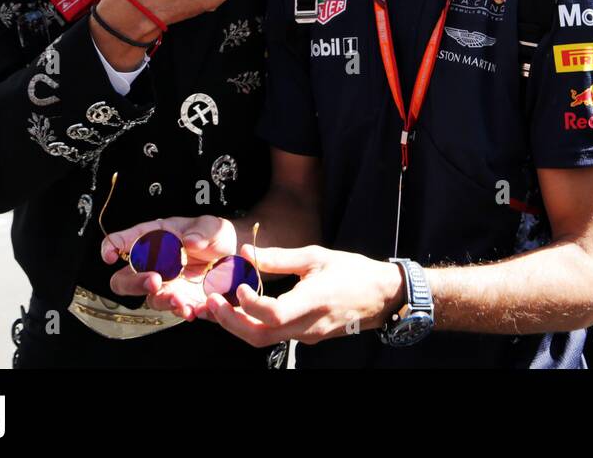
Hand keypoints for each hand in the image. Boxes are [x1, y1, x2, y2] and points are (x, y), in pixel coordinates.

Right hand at [101, 214, 239, 319]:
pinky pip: (174, 310)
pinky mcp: (181, 300)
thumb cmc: (215, 237)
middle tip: (154, 281)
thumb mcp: (213, 227)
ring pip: (150, 298)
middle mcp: (153, 264)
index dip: (111, 247)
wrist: (234, 258)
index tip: (110, 256)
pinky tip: (192, 309)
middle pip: (125, 280)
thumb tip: (190, 241)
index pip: (123, 241)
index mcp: (153, 238)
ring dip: (162, 300)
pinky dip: (182, 311)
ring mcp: (165, 285)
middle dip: (134, 283)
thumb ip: (202, 232)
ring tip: (178, 299)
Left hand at [204, 245, 403, 346]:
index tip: (238, 285)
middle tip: (211, 302)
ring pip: (264, 339)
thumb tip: (246, 252)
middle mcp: (307, 325)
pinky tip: (244, 309)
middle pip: (259, 336)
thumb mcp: (316, 256)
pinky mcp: (307, 337)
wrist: (381, 296)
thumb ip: (279, 257)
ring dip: (238, 325)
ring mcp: (307, 335)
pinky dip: (253, 324)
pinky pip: (274, 335)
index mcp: (312, 302)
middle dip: (230, 322)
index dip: (250, 304)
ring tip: (220, 305)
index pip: (273, 314)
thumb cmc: (353, 271)